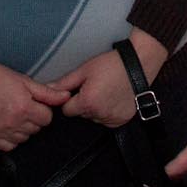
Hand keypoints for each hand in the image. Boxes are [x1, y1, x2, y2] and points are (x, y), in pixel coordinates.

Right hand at [0, 55, 70, 150]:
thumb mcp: (25, 81)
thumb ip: (47, 92)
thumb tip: (66, 96)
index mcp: (24, 107)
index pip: (47, 119)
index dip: (43, 110)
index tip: (37, 105)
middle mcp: (14, 122)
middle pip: (37, 129)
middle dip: (34, 119)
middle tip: (24, 107)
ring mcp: (1, 131)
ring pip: (25, 138)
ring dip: (24, 129)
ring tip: (15, 115)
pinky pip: (9, 146)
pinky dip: (11, 139)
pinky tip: (9, 127)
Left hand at [53, 29, 168, 126]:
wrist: (139, 66)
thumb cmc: (110, 64)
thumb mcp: (85, 69)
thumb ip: (65, 82)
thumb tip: (48, 89)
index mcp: (87, 102)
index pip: (67, 110)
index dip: (70, 99)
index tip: (79, 88)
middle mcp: (99, 115)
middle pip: (81, 114)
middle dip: (83, 103)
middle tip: (94, 87)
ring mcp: (111, 119)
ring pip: (93, 118)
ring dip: (95, 109)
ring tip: (105, 91)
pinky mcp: (121, 121)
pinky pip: (106, 120)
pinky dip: (107, 112)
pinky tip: (113, 98)